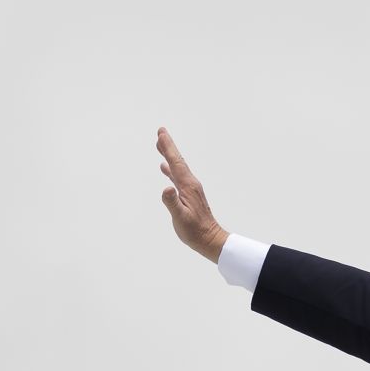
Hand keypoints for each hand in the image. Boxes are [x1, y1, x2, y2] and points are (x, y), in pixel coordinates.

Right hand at [157, 127, 229, 262]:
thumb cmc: (194, 230)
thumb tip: (166, 188)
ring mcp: (190, 189)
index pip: (176, 163)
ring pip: (177, 168)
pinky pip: (177, 177)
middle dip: (169, 146)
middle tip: (161, 132)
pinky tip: (165, 169)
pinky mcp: (188, 195)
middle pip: (177, 161)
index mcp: (188, 186)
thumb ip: (172, 202)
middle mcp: (190, 184)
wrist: (209, 238)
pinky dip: (170, 169)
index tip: (161, 134)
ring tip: (161, 145)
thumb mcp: (180, 217)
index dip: (168, 148)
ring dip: (169, 156)